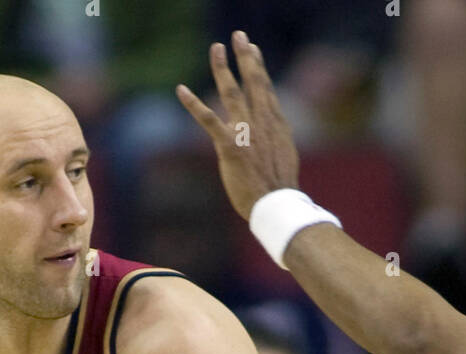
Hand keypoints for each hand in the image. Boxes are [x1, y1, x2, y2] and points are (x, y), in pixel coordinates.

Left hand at [177, 30, 299, 219]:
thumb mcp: (284, 155)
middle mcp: (262, 123)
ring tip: (217, 48)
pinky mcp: (230, 147)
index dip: (258, 67)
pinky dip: (194, 104)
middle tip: (239, 36)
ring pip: (233, 93)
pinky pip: (208, 120)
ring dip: (224, 69)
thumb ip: (275, 136)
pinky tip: (181, 89)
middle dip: (246, 57)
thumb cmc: (280, 187)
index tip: (253, 49)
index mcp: (276, 125)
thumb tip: (272, 127)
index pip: (266, 89)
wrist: (277, 206)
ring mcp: (246, 133)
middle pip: (254, 82)